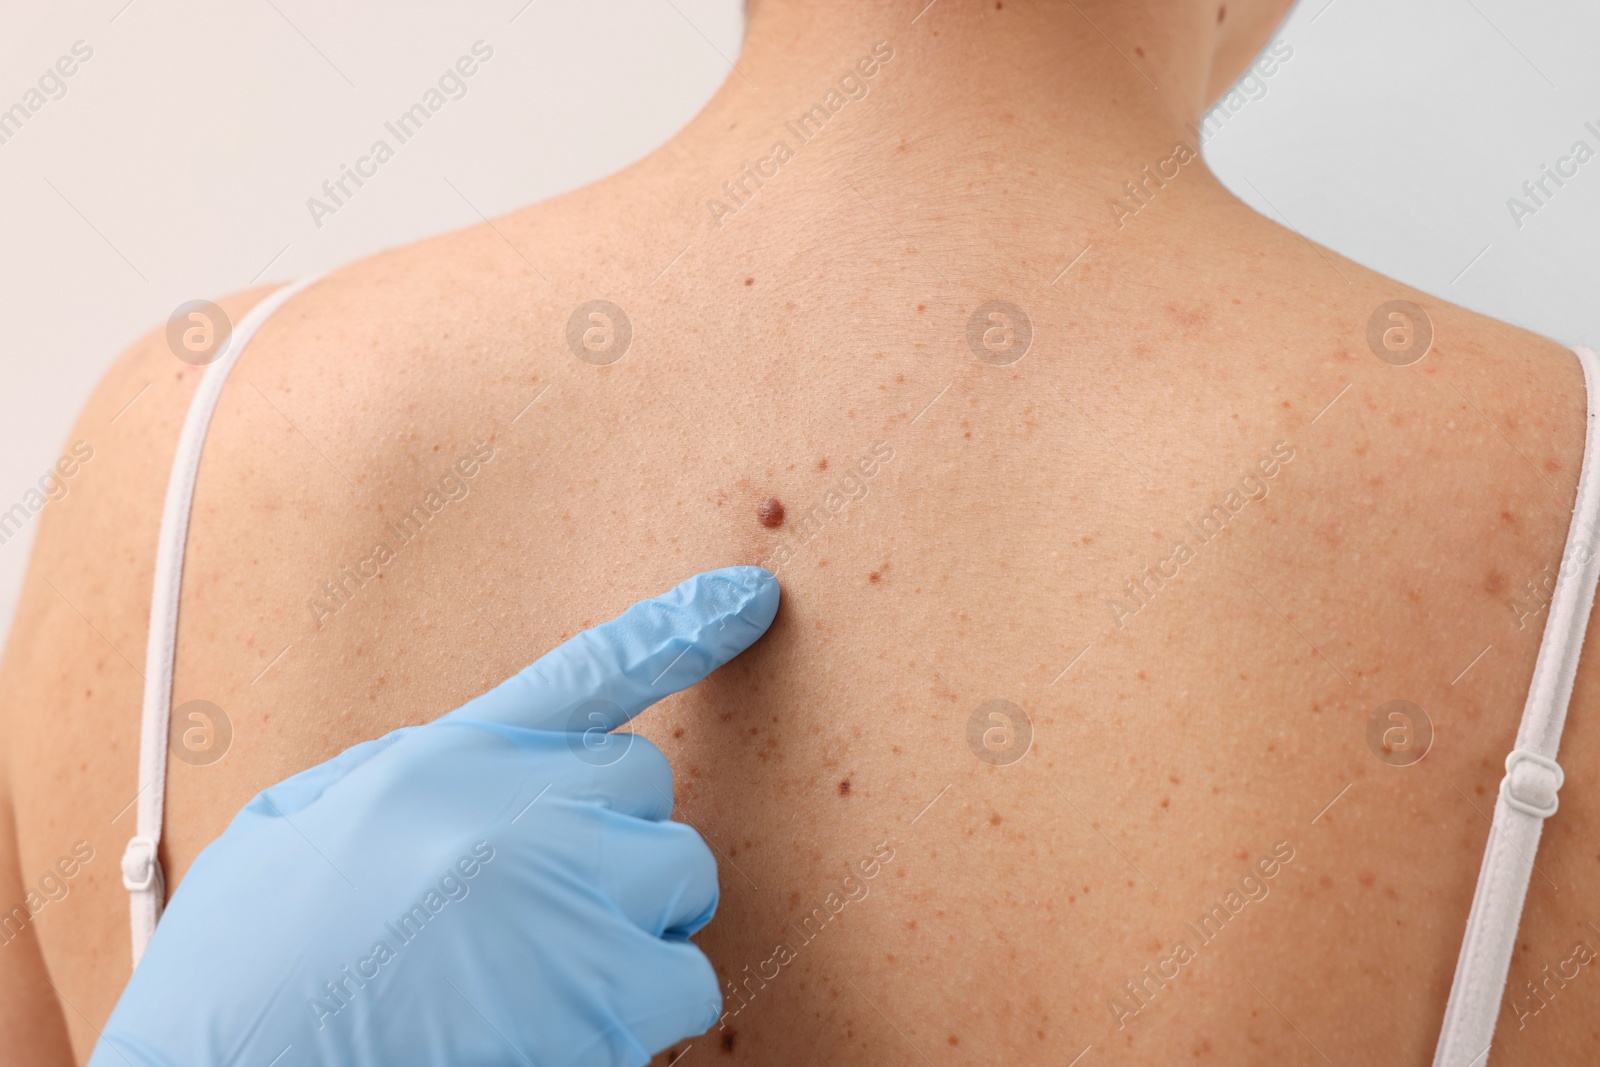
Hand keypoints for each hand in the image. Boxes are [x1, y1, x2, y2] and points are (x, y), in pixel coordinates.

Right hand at [90, 566, 778, 1066]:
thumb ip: (403, 778)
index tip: (749, 598)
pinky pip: (686, 984)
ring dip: (637, 921)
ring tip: (545, 970)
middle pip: (647, 788)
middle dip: (610, 836)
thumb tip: (477, 769)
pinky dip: (644, 1010)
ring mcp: (568, 905)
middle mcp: (519, 814)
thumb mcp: (300, 828)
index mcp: (443, 763)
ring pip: (682, 882)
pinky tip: (560, 1023)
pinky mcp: (601, 1003)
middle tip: (542, 896)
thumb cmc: (250, 971)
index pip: (586, 673)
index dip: (678, 628)